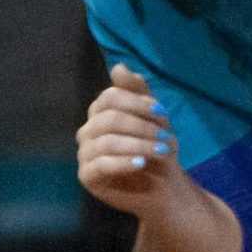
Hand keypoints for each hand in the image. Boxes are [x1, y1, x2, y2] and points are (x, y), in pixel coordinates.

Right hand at [79, 66, 185, 216]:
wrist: (163, 185)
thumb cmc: (156, 148)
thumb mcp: (153, 117)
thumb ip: (137, 92)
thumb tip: (119, 66)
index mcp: (101, 112)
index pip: (111, 97)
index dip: (137, 103)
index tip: (162, 114)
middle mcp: (88, 130)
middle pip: (109, 119)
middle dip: (142, 127)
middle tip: (166, 138)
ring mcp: (85, 153)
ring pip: (108, 142)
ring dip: (139, 145)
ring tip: (162, 151)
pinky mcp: (87, 176)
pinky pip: (102, 165)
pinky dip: (124, 162)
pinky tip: (142, 163)